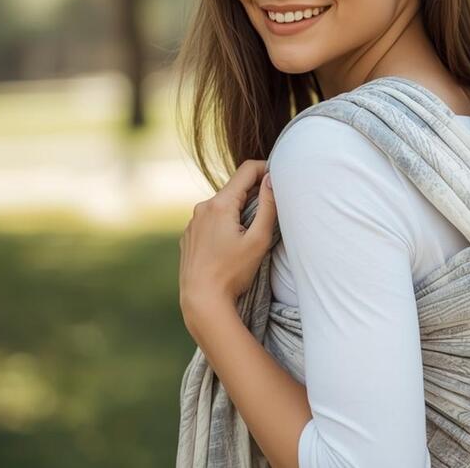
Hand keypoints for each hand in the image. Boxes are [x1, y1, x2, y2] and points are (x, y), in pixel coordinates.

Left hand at [179, 159, 277, 336]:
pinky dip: (224, 223)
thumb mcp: (258, 240)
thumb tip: (272, 178)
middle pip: (235, 188)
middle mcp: (202, 207)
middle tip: (272, 212)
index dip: (266, 169)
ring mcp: (193, 222)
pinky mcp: (189, 236)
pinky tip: (231, 246)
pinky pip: (210, 220)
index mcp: (220, 204)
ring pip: (222, 205)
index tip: (280, 178)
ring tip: (251, 233)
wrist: (201, 300)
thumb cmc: (232, 273)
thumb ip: (269, 206)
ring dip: (239, 210)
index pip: (247, 170)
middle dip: (254, 194)